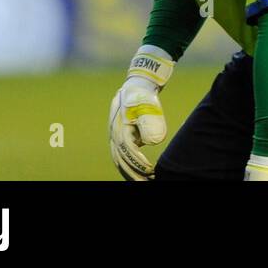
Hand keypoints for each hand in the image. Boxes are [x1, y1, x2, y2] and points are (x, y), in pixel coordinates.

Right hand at [108, 46, 174, 180]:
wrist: (138, 84)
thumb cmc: (144, 94)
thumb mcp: (148, 105)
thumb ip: (150, 121)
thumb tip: (152, 142)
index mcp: (119, 127)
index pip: (127, 151)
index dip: (138, 163)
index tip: (150, 171)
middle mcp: (114, 133)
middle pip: (120, 159)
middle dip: (132, 173)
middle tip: (146, 182)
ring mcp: (116, 135)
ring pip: (120, 158)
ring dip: (130, 171)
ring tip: (143, 180)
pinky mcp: (122, 135)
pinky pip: (123, 154)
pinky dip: (130, 164)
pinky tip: (142, 170)